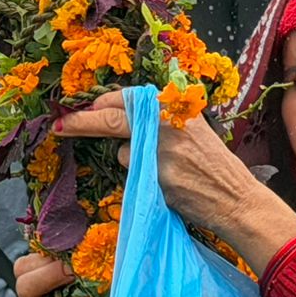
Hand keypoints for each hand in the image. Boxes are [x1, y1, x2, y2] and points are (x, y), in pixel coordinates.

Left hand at [52, 92, 295, 273]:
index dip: (102, 103)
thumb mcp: (192, 127)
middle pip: (111, 120)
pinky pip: (133, 177)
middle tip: (60, 124)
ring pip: (122, 154)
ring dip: (130, 161)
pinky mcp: (156, 180)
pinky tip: (166, 184)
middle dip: (81, 122)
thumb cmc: (213, 164)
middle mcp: (165, 125)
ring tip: (164, 170)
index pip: (126, 98)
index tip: (86, 107)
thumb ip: (159, 118)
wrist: (235, 198)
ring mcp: (160, 154)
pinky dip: (141, 181)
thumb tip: (118, 111)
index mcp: (174, 107)